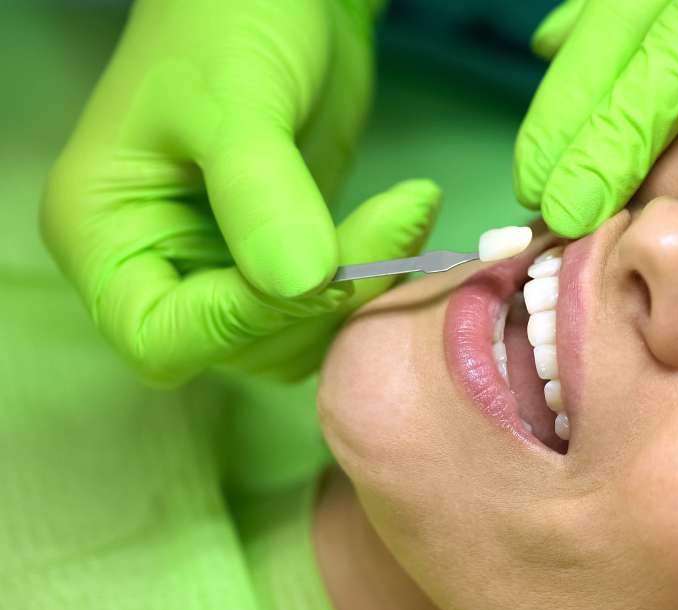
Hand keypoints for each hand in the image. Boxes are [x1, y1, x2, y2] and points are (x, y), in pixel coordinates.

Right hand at [40, 0, 404, 385]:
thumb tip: (302, 284)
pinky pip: (328, 304)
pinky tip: (408, 218)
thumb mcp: (236, 101)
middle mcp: (157, 264)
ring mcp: (222, 266)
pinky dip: (374, 277)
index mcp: (104, 234)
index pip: (158, 336)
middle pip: (237, 345)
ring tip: (408, 212)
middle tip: (396, 221)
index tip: (325, 268)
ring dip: (360, 293)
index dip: (243, 322)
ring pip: (294, 337)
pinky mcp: (283, 255)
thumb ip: (260, 193)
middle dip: (321, 302)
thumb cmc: (227, 22)